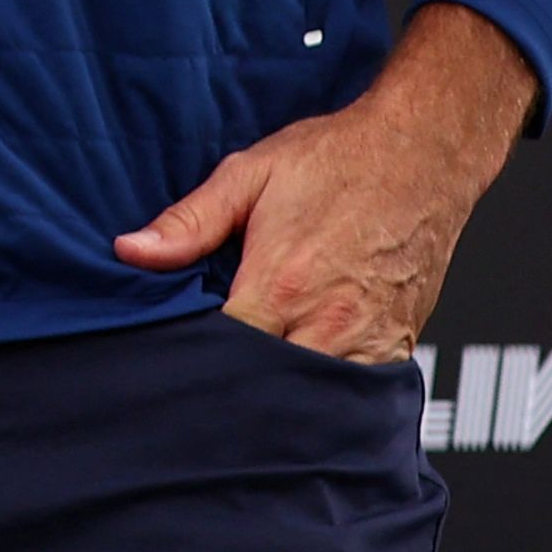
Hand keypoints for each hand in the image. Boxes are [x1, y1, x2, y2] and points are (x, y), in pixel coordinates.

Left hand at [112, 1, 534, 360]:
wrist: (421, 152)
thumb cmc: (335, 160)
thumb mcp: (247, 175)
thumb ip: (189, 222)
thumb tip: (130, 251)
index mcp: (281, 284)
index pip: (225, 355)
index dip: (196, 363)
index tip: (175, 360)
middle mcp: (329, 321)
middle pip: (271, 388)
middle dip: (237, 388)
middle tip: (209, 382)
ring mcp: (370, 338)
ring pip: (318, 399)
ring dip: (285, 396)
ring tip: (253, 385)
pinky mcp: (401, 342)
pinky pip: (360, 389)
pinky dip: (331, 392)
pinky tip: (305, 379)